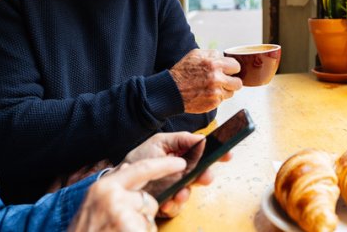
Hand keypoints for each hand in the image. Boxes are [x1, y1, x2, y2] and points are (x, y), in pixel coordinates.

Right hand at [68, 157, 184, 231]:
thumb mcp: (94, 204)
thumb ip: (113, 187)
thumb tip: (130, 167)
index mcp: (104, 187)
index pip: (141, 169)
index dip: (163, 165)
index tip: (181, 162)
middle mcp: (113, 197)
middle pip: (148, 200)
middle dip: (142, 214)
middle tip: (119, 226)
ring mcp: (122, 215)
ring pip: (149, 220)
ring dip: (140, 229)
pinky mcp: (130, 229)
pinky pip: (149, 230)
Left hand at [117, 132, 231, 217]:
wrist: (118, 182)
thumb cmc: (138, 160)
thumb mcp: (159, 143)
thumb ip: (181, 139)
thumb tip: (202, 139)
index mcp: (181, 155)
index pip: (204, 154)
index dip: (217, 154)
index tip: (227, 155)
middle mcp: (181, 172)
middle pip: (201, 174)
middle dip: (204, 176)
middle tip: (205, 177)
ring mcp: (175, 188)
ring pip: (190, 192)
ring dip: (185, 194)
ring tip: (177, 194)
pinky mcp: (168, 203)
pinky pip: (177, 207)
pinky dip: (173, 205)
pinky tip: (166, 202)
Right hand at [169, 49, 241, 112]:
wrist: (172, 90)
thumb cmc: (183, 71)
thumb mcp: (196, 54)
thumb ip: (213, 54)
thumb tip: (224, 56)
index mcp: (214, 64)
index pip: (236, 66)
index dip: (232, 69)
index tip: (228, 71)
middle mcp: (217, 78)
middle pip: (238, 82)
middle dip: (232, 81)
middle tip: (224, 81)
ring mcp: (216, 92)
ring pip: (231, 92)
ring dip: (224, 90)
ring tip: (213, 88)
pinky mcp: (213, 103)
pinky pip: (222, 100)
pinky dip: (216, 98)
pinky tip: (207, 94)